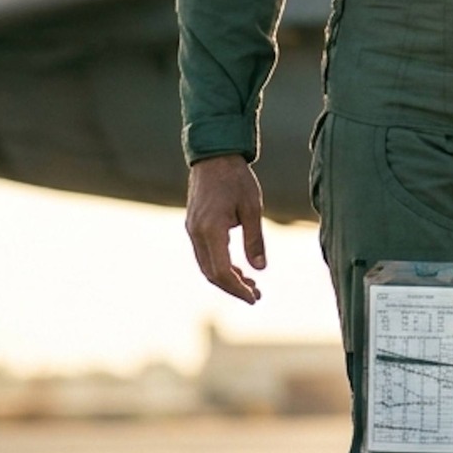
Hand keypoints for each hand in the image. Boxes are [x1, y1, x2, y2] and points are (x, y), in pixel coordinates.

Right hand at [185, 154, 266, 302]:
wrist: (214, 155)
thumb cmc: (236, 178)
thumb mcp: (252, 208)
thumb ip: (255, 240)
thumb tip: (260, 269)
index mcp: (211, 230)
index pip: (221, 272)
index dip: (237, 289)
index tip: (254, 298)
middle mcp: (196, 233)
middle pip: (211, 273)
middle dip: (233, 288)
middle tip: (256, 295)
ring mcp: (192, 229)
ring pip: (206, 265)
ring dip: (227, 278)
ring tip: (250, 283)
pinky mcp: (193, 225)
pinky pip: (204, 254)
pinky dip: (220, 265)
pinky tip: (238, 267)